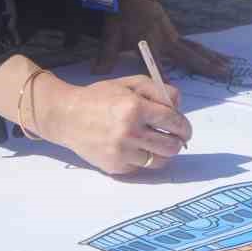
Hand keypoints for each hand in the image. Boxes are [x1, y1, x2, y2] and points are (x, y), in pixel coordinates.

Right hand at [38, 74, 190, 174]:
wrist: (67, 116)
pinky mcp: (114, 166)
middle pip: (170, 146)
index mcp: (134, 107)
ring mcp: (121, 152)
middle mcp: (129, 132)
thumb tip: (178, 105)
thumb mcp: (130, 83)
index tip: (184, 128)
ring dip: (163, 153)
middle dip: (178, 142)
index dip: (184, 126)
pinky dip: (143, 158)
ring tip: (158, 143)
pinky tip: (135, 147)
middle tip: (176, 138)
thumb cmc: (100, 97)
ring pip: (159, 161)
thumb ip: (158, 90)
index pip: (173, 122)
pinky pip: (141, 167)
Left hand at [92, 0, 230, 78]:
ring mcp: (173, 35)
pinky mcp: (174, 33)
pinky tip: (218, 57)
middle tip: (223, 73)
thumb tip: (97, 71)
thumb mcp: (111, 31)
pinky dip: (206, 52)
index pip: (156, 62)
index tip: (171, 92)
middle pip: (188, 54)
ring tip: (228, 67)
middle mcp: (166, 38)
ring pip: (195, 49)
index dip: (163, 76)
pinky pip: (193, 45)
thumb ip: (106, 53)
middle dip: (205, 65)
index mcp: (149, 41)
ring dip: (211, 58)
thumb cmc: (122, 13)